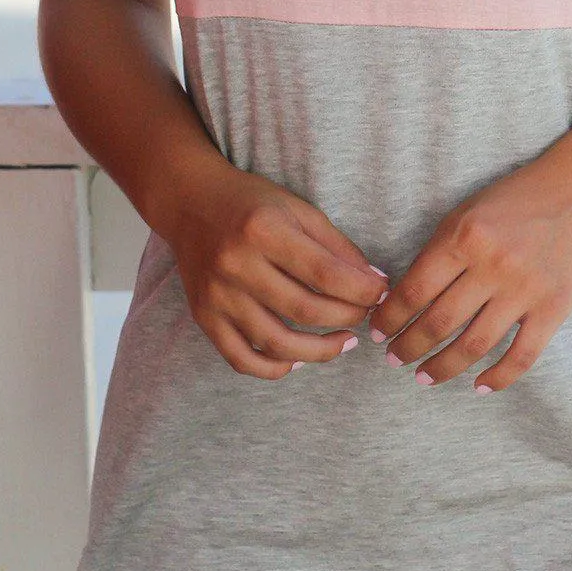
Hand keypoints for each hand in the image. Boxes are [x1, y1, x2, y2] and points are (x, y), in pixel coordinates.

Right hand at [165, 163, 388, 380]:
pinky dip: (273, 368)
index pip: (325, 274)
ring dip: (319, 352)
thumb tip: (376, 283)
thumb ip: (337, 246)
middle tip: (366, 316)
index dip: (362, 290)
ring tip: (344, 342)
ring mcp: (217, 295)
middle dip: (347, 318)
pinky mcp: (204, 317)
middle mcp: (237, 265)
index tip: (382, 293)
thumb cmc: (251, 202)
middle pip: (305, 311)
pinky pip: (241, 359)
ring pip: (276, 343)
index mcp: (264, 230)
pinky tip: (297, 360)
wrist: (189, 202)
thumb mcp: (298, 210)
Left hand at [368, 160, 571, 391]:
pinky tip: (479, 386)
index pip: (415, 290)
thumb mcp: (468, 212)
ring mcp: (525, 289)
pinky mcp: (554, 308)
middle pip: (439, 322)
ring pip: (474, 345)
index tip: (378, 332)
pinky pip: (522, 356)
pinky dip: (499, 377)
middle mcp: (493, 264)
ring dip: (443, 367)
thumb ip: (439, 252)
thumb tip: (404, 298)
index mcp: (464, 236)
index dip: (390, 317)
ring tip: (424, 376)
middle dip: (409, 346)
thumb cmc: (516, 200)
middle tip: (395, 359)